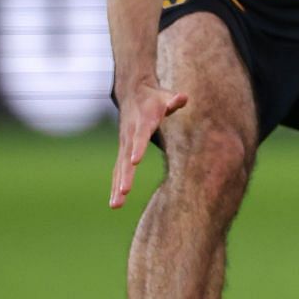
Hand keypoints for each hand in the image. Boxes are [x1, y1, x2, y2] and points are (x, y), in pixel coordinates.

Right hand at [111, 80, 187, 208]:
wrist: (133, 93)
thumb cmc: (154, 98)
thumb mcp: (165, 96)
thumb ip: (174, 100)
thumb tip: (182, 98)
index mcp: (142, 122)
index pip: (140, 136)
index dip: (138, 148)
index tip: (135, 161)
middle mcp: (130, 135)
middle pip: (126, 157)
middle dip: (125, 176)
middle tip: (124, 192)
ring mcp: (125, 144)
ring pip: (119, 167)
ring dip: (117, 186)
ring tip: (116, 205)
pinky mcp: (123, 150)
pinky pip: (118, 169)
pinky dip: (116, 185)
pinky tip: (116, 201)